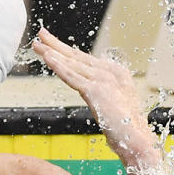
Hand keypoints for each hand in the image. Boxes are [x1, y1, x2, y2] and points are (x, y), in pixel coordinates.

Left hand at [32, 28, 151, 158]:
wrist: (136, 140)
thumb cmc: (125, 128)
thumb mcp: (114, 103)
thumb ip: (102, 92)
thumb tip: (88, 89)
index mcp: (116, 72)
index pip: (86, 59)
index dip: (67, 50)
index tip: (52, 44)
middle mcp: (111, 72)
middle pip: (77, 56)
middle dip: (56, 45)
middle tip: (40, 34)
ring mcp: (103, 80)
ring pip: (72, 64)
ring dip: (52, 52)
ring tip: (38, 45)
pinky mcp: (95, 90)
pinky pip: (71, 76)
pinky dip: (58, 66)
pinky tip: (47, 57)